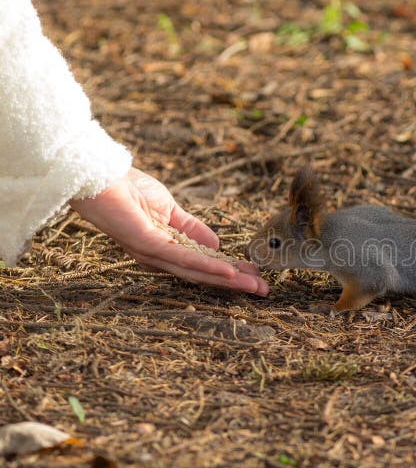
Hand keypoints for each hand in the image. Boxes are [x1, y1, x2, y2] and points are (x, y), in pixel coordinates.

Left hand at [69, 167, 267, 295]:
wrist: (100, 176)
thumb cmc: (129, 189)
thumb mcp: (170, 210)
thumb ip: (192, 229)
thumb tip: (218, 245)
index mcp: (165, 249)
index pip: (202, 265)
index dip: (230, 271)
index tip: (256, 276)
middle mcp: (158, 258)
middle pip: (202, 275)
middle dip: (235, 283)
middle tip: (263, 290)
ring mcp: (152, 253)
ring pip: (196, 272)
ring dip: (227, 280)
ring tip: (253, 285)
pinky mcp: (147, 244)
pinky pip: (182, 258)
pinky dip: (207, 266)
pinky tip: (228, 271)